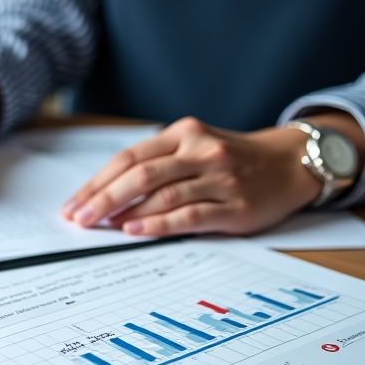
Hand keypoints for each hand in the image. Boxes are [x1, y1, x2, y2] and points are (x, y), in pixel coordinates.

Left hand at [61, 113, 364, 236]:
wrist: (290, 163)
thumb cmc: (233, 159)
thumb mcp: (195, 147)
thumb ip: (159, 164)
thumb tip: (108, 197)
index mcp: (184, 133)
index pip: (129, 157)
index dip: (97, 182)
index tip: (75, 202)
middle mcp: (201, 150)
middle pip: (139, 174)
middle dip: (102, 198)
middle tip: (78, 218)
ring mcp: (220, 177)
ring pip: (162, 194)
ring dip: (126, 212)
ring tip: (101, 226)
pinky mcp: (236, 205)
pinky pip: (189, 215)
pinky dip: (158, 224)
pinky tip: (136, 231)